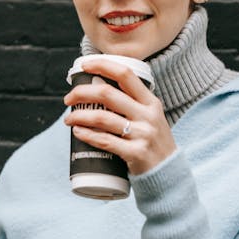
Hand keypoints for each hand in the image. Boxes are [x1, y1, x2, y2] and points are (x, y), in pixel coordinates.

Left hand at [64, 59, 176, 175]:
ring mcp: (143, 134)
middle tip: (68, 99)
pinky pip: (105, 141)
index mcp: (151, 102)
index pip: (126, 75)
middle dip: (82, 93)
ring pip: (102, 118)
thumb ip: (133, 104)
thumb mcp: (151, 117)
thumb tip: (98, 87)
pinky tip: (77, 132)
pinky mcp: (136, 153)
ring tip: (69, 119)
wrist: (169, 173)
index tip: (84, 65)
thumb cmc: (153, 143)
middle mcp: (148, 115)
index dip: (103, 65)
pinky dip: (87, 135)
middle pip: (108, 94)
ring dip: (79, 116)